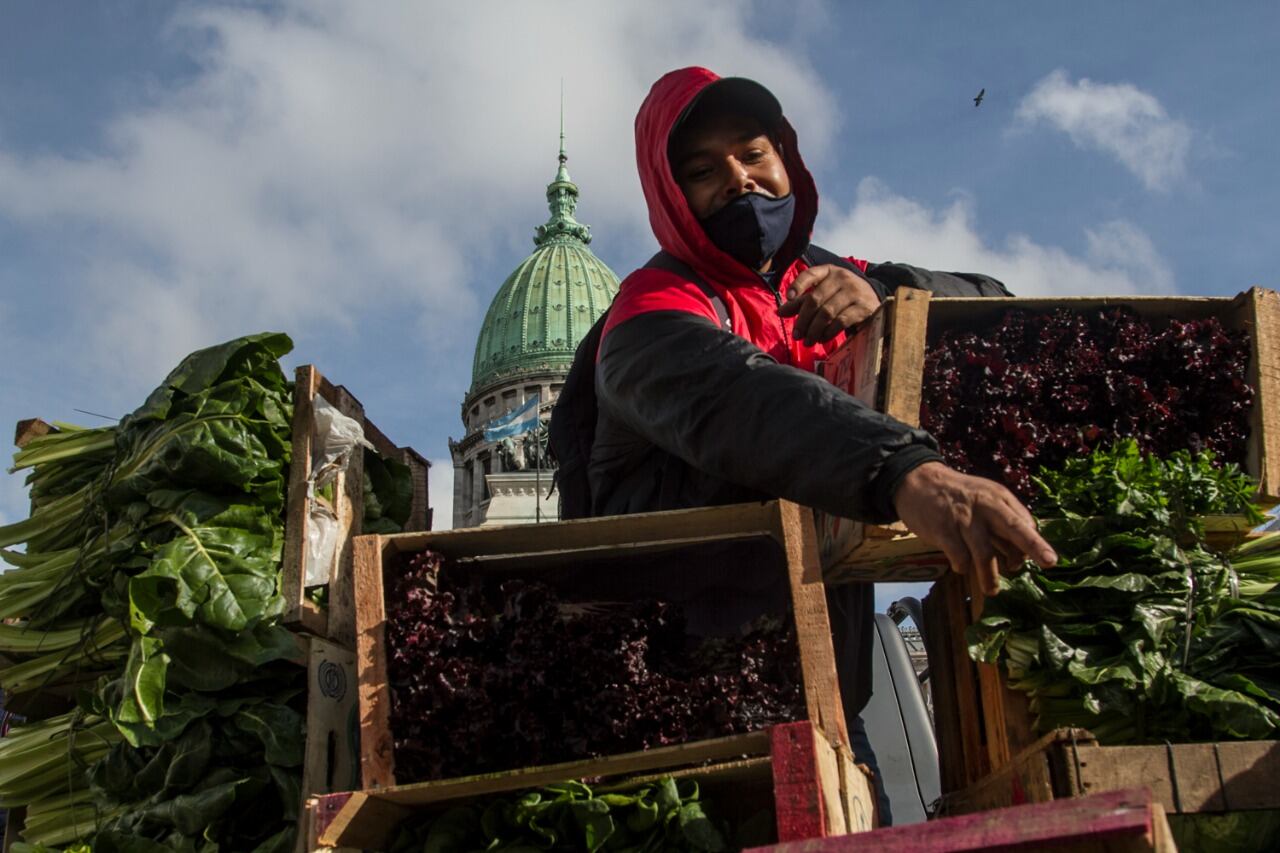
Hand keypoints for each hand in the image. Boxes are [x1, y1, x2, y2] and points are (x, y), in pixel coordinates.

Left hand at [777, 264, 880, 344]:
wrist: (873, 303)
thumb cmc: (842, 299)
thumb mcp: (823, 295)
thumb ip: (801, 302)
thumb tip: (780, 312)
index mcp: (829, 271)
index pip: (810, 274)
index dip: (798, 285)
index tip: (788, 297)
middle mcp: (843, 277)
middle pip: (815, 300)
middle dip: (803, 320)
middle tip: (797, 335)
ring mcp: (855, 291)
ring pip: (827, 312)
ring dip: (814, 330)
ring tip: (808, 341)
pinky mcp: (864, 307)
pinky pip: (841, 321)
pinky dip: (828, 333)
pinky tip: (823, 339)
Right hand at [892, 462, 1056, 596]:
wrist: (917, 481)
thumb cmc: (957, 496)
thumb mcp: (984, 498)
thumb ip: (1002, 522)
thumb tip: (1021, 554)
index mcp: (998, 497)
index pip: (1024, 522)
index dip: (1030, 544)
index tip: (1030, 560)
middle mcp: (984, 506)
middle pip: (1014, 527)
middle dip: (1034, 545)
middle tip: (1050, 561)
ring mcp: (963, 518)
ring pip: (984, 552)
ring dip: (990, 576)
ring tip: (992, 591)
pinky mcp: (943, 529)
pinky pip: (959, 556)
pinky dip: (962, 566)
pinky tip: (961, 567)